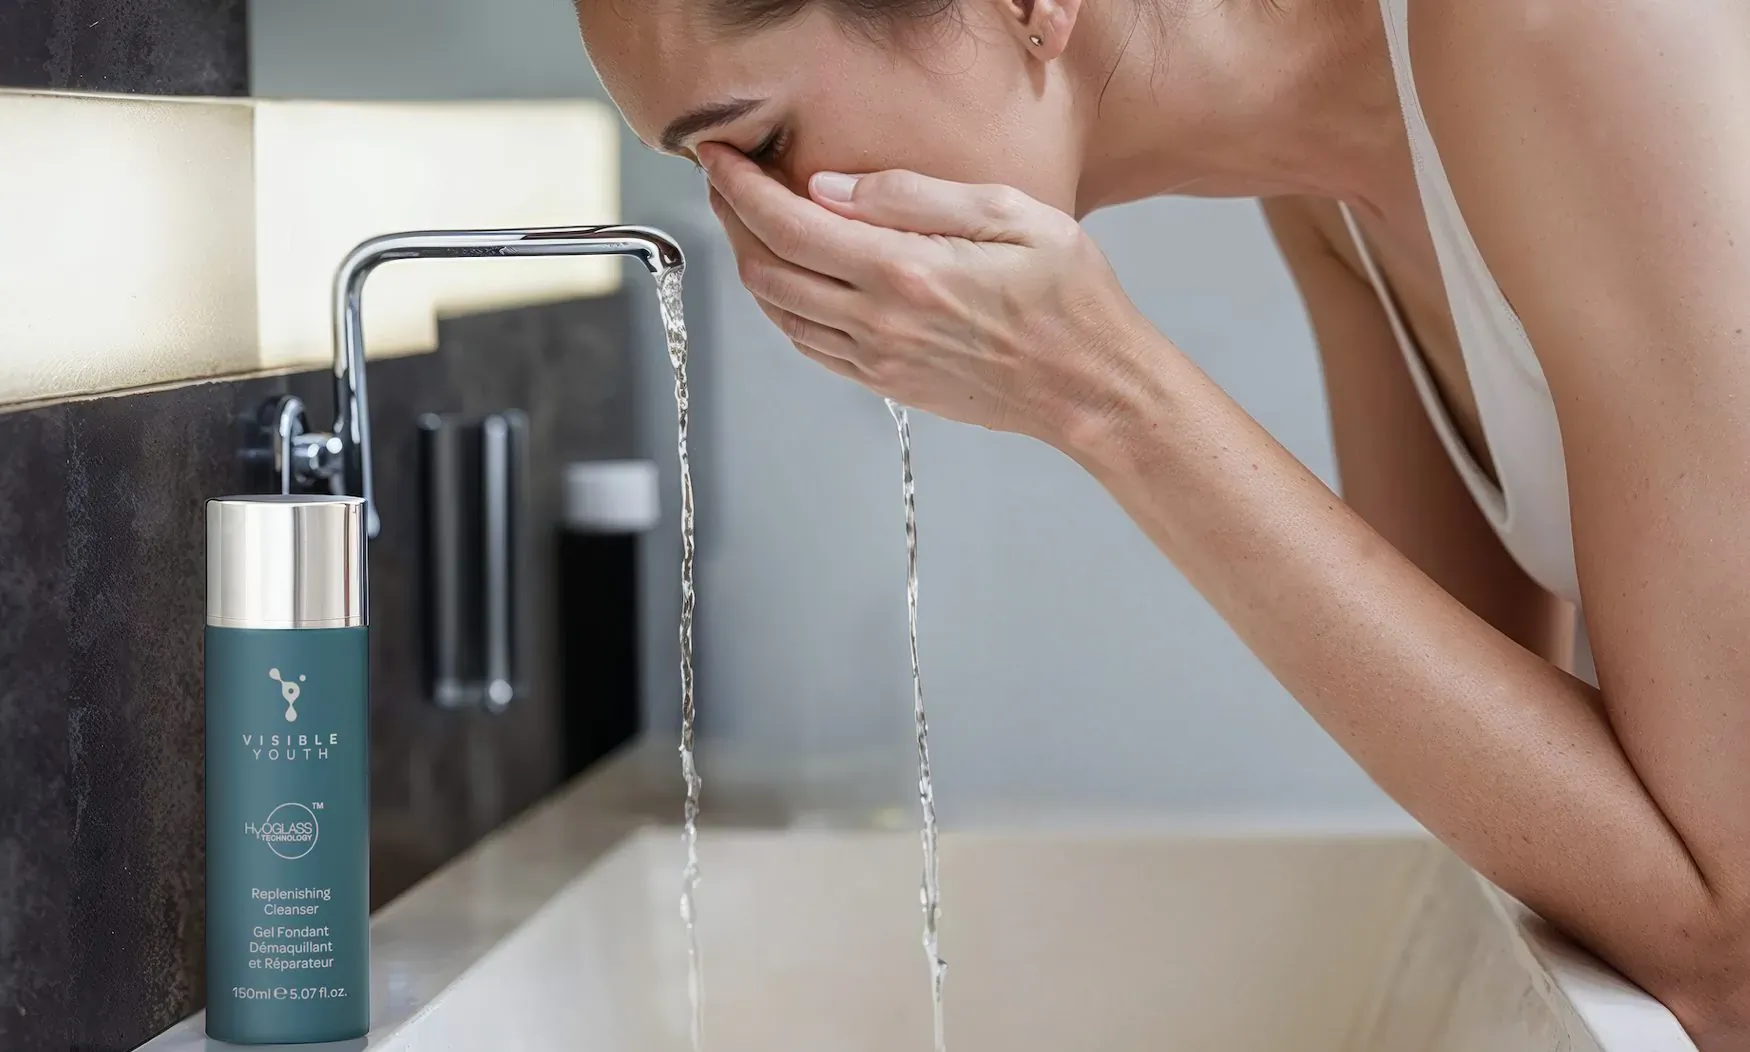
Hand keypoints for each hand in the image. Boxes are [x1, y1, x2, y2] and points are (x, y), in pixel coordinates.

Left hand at [699, 142, 1155, 443]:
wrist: (1090, 388)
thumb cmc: (1069, 300)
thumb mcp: (1010, 215)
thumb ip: (914, 196)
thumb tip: (831, 189)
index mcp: (904, 272)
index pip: (787, 224)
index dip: (739, 186)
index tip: (718, 156)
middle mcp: (879, 322)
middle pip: (765, 270)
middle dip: (732, 219)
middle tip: (726, 181)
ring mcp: (878, 360)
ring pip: (779, 313)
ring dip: (753, 264)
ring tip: (751, 223)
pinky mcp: (886, 383)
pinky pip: (809, 345)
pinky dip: (784, 308)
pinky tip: (792, 279)